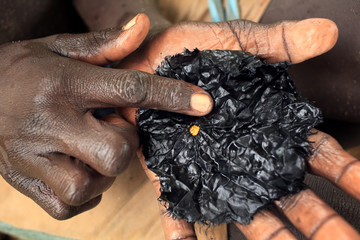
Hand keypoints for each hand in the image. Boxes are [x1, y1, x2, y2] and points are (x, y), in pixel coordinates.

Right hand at [0, 14, 212, 219]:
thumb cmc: (21, 71)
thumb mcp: (58, 48)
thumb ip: (103, 44)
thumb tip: (143, 26)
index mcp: (65, 84)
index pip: (130, 89)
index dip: (172, 96)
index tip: (204, 102)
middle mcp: (50, 122)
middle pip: (115, 151)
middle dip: (125, 145)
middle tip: (110, 131)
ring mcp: (34, 157)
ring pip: (91, 184)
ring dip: (103, 172)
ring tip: (88, 151)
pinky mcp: (25, 183)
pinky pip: (70, 205)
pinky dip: (84, 194)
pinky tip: (76, 170)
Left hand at [116, 18, 359, 238]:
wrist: (142, 59)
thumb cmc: (193, 50)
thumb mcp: (241, 41)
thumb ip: (280, 43)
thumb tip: (328, 31)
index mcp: (265, 127)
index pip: (316, 155)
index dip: (344, 172)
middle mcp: (243, 155)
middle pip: (290, 194)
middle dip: (318, 220)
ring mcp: (210, 168)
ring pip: (246, 210)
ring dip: (270, 235)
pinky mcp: (174, 173)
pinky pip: (181, 209)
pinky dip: (186, 232)